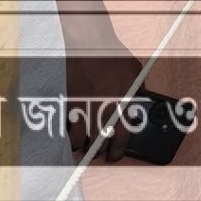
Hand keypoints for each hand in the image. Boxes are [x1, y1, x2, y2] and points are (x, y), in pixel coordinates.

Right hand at [64, 47, 143, 162]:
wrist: (88, 43)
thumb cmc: (113, 55)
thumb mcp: (134, 71)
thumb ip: (137, 90)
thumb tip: (137, 104)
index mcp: (122, 102)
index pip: (121, 138)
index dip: (117, 152)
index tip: (114, 156)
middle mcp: (102, 109)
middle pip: (97, 144)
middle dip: (96, 153)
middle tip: (95, 153)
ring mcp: (82, 107)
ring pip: (77, 140)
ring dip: (78, 147)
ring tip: (80, 147)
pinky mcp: (67, 103)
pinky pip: (63, 127)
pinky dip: (65, 135)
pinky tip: (67, 134)